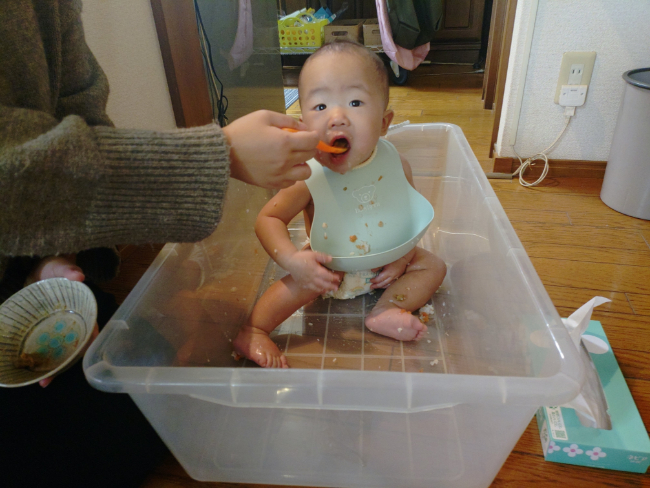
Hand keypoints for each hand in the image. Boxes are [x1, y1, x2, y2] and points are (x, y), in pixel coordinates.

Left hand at [24, 255, 95, 387]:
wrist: (37, 271)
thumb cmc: (53, 269)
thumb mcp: (59, 266)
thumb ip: (68, 269)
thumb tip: (78, 276)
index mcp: (83, 311)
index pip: (90, 330)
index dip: (86, 344)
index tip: (79, 357)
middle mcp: (72, 324)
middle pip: (73, 348)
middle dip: (63, 365)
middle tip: (47, 380)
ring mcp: (57, 330)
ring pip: (58, 351)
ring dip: (51, 367)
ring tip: (39, 381)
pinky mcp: (43, 333)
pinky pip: (44, 348)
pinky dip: (38, 359)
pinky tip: (27, 371)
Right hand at [222, 110, 319, 188]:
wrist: (223, 153)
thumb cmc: (243, 131)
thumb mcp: (264, 116)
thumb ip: (287, 120)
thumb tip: (304, 128)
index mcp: (285, 142)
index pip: (313, 141)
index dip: (314, 136)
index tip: (309, 134)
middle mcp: (286, 161)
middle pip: (310, 156)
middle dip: (308, 147)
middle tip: (298, 143)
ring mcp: (280, 175)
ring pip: (305, 173)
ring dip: (302, 164)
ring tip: (292, 158)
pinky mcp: (272, 184)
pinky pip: (291, 183)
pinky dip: (291, 175)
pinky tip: (282, 168)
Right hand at [285, 250, 339, 292]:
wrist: (290, 262)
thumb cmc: (302, 257)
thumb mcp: (313, 254)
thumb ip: (322, 257)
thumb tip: (331, 259)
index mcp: (317, 271)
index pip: (328, 276)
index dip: (334, 278)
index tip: (338, 278)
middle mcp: (313, 278)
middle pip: (324, 284)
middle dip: (331, 286)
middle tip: (336, 288)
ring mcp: (308, 282)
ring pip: (318, 288)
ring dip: (325, 289)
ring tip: (329, 291)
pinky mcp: (303, 284)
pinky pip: (311, 289)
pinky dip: (317, 290)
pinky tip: (319, 290)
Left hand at [370, 257, 407, 288]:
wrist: (403, 257)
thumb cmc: (393, 258)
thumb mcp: (384, 261)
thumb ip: (378, 266)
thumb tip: (372, 271)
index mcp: (388, 272)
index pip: (380, 279)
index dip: (374, 280)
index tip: (370, 280)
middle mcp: (392, 276)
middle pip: (383, 283)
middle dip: (377, 286)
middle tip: (371, 287)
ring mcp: (396, 277)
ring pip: (388, 284)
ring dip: (382, 286)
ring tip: (377, 287)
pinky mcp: (398, 276)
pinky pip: (392, 282)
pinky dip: (387, 284)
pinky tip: (384, 285)